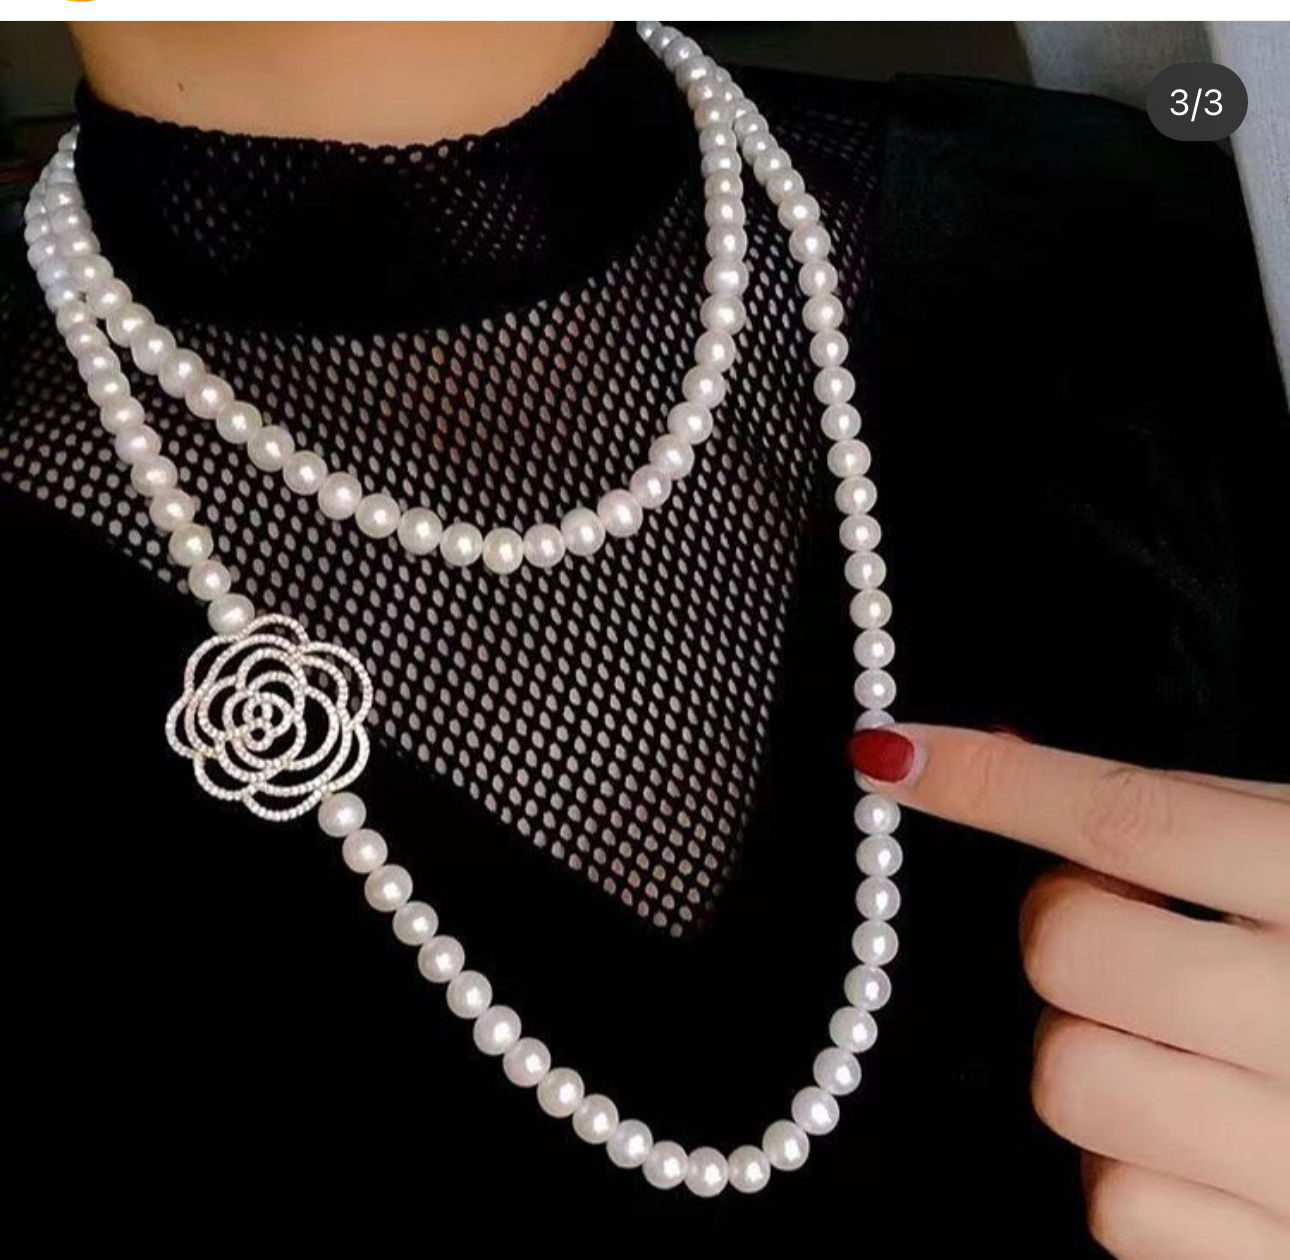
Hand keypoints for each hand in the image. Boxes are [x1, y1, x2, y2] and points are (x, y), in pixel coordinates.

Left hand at [850, 724, 1289, 1259]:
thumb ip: (1185, 818)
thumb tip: (987, 756)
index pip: (1127, 818)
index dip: (990, 780)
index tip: (889, 756)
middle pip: (1069, 949)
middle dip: (1065, 924)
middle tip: (1126, 925)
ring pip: (1068, 1080)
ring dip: (1085, 1045)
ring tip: (1167, 1037)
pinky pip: (1113, 1206)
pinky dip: (1124, 1162)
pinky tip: (1196, 1131)